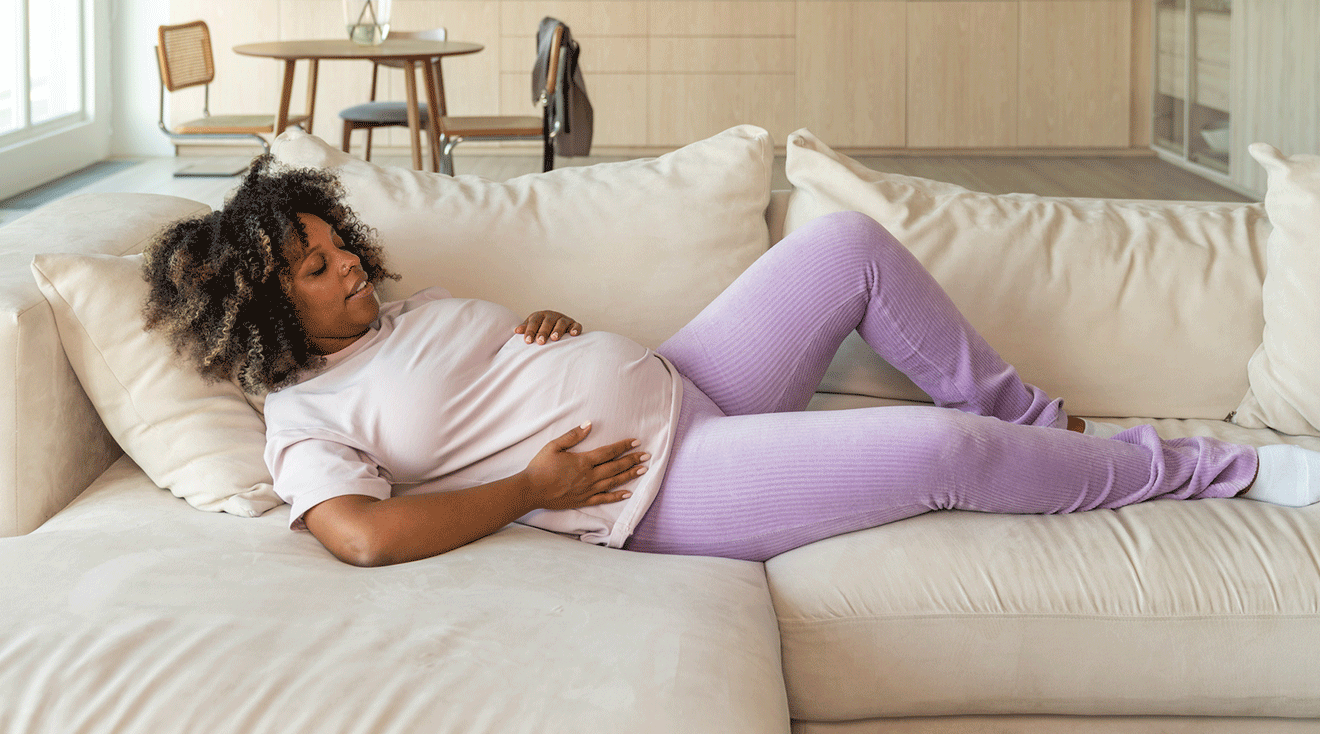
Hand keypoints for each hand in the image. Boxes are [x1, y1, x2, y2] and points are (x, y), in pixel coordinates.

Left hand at [515, 310, 582, 343]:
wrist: (556, 326)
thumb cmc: (541, 329)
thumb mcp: (532, 327)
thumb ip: (526, 329)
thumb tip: (516, 330)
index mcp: (540, 316)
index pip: (534, 322)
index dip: (530, 331)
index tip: (527, 341)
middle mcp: (552, 316)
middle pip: (547, 322)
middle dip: (543, 332)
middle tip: (540, 341)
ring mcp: (564, 319)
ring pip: (561, 323)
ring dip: (558, 330)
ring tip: (554, 338)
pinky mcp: (573, 324)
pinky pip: (576, 325)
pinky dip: (575, 328)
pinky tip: (573, 334)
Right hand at [521, 422, 648, 509]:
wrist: (531, 490)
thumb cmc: (540, 466)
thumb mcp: (554, 446)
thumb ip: (573, 435)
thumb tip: (589, 424)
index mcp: (583, 461)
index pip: (608, 452)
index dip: (623, 446)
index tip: (636, 442)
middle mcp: (589, 476)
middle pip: (615, 467)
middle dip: (632, 460)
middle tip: (646, 456)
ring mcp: (587, 490)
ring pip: (613, 482)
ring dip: (629, 476)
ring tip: (643, 470)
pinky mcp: (583, 501)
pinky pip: (604, 499)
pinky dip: (617, 496)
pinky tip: (628, 493)